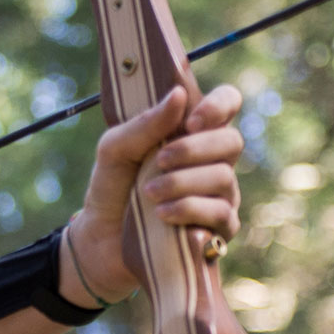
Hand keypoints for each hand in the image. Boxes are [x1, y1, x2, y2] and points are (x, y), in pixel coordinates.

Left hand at [67, 83, 243, 300]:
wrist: (101, 238)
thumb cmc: (112, 187)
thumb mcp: (114, 150)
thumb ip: (144, 123)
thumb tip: (179, 94)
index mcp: (191, 132)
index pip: (227, 102)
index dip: (218, 106)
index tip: (190, 121)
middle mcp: (213, 160)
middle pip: (231, 141)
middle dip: (193, 149)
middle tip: (159, 160)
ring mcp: (221, 194)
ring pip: (223, 177)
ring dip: (181, 183)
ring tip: (148, 194)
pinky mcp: (220, 228)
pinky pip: (220, 213)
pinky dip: (188, 211)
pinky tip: (162, 215)